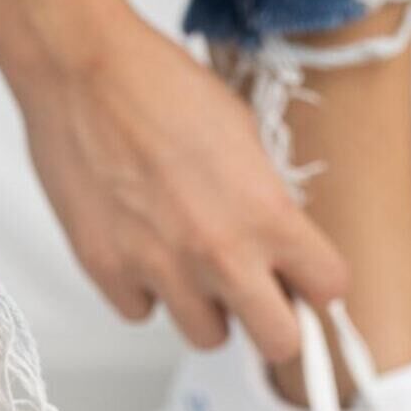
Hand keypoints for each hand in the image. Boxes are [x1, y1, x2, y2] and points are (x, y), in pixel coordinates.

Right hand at [12, 7, 346, 362]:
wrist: (82, 69)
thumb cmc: (160, 86)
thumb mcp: (243, 136)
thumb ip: (265, 202)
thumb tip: (275, 242)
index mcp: (266, 214)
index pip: (328, 287)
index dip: (318, 283)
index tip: (306, 279)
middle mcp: (219, 253)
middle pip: (278, 341)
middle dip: (273, 321)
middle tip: (257, 295)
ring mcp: (161, 269)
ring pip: (207, 337)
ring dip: (206, 309)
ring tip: (189, 262)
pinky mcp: (108, 272)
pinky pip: (142, 313)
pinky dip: (144, 290)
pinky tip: (140, 247)